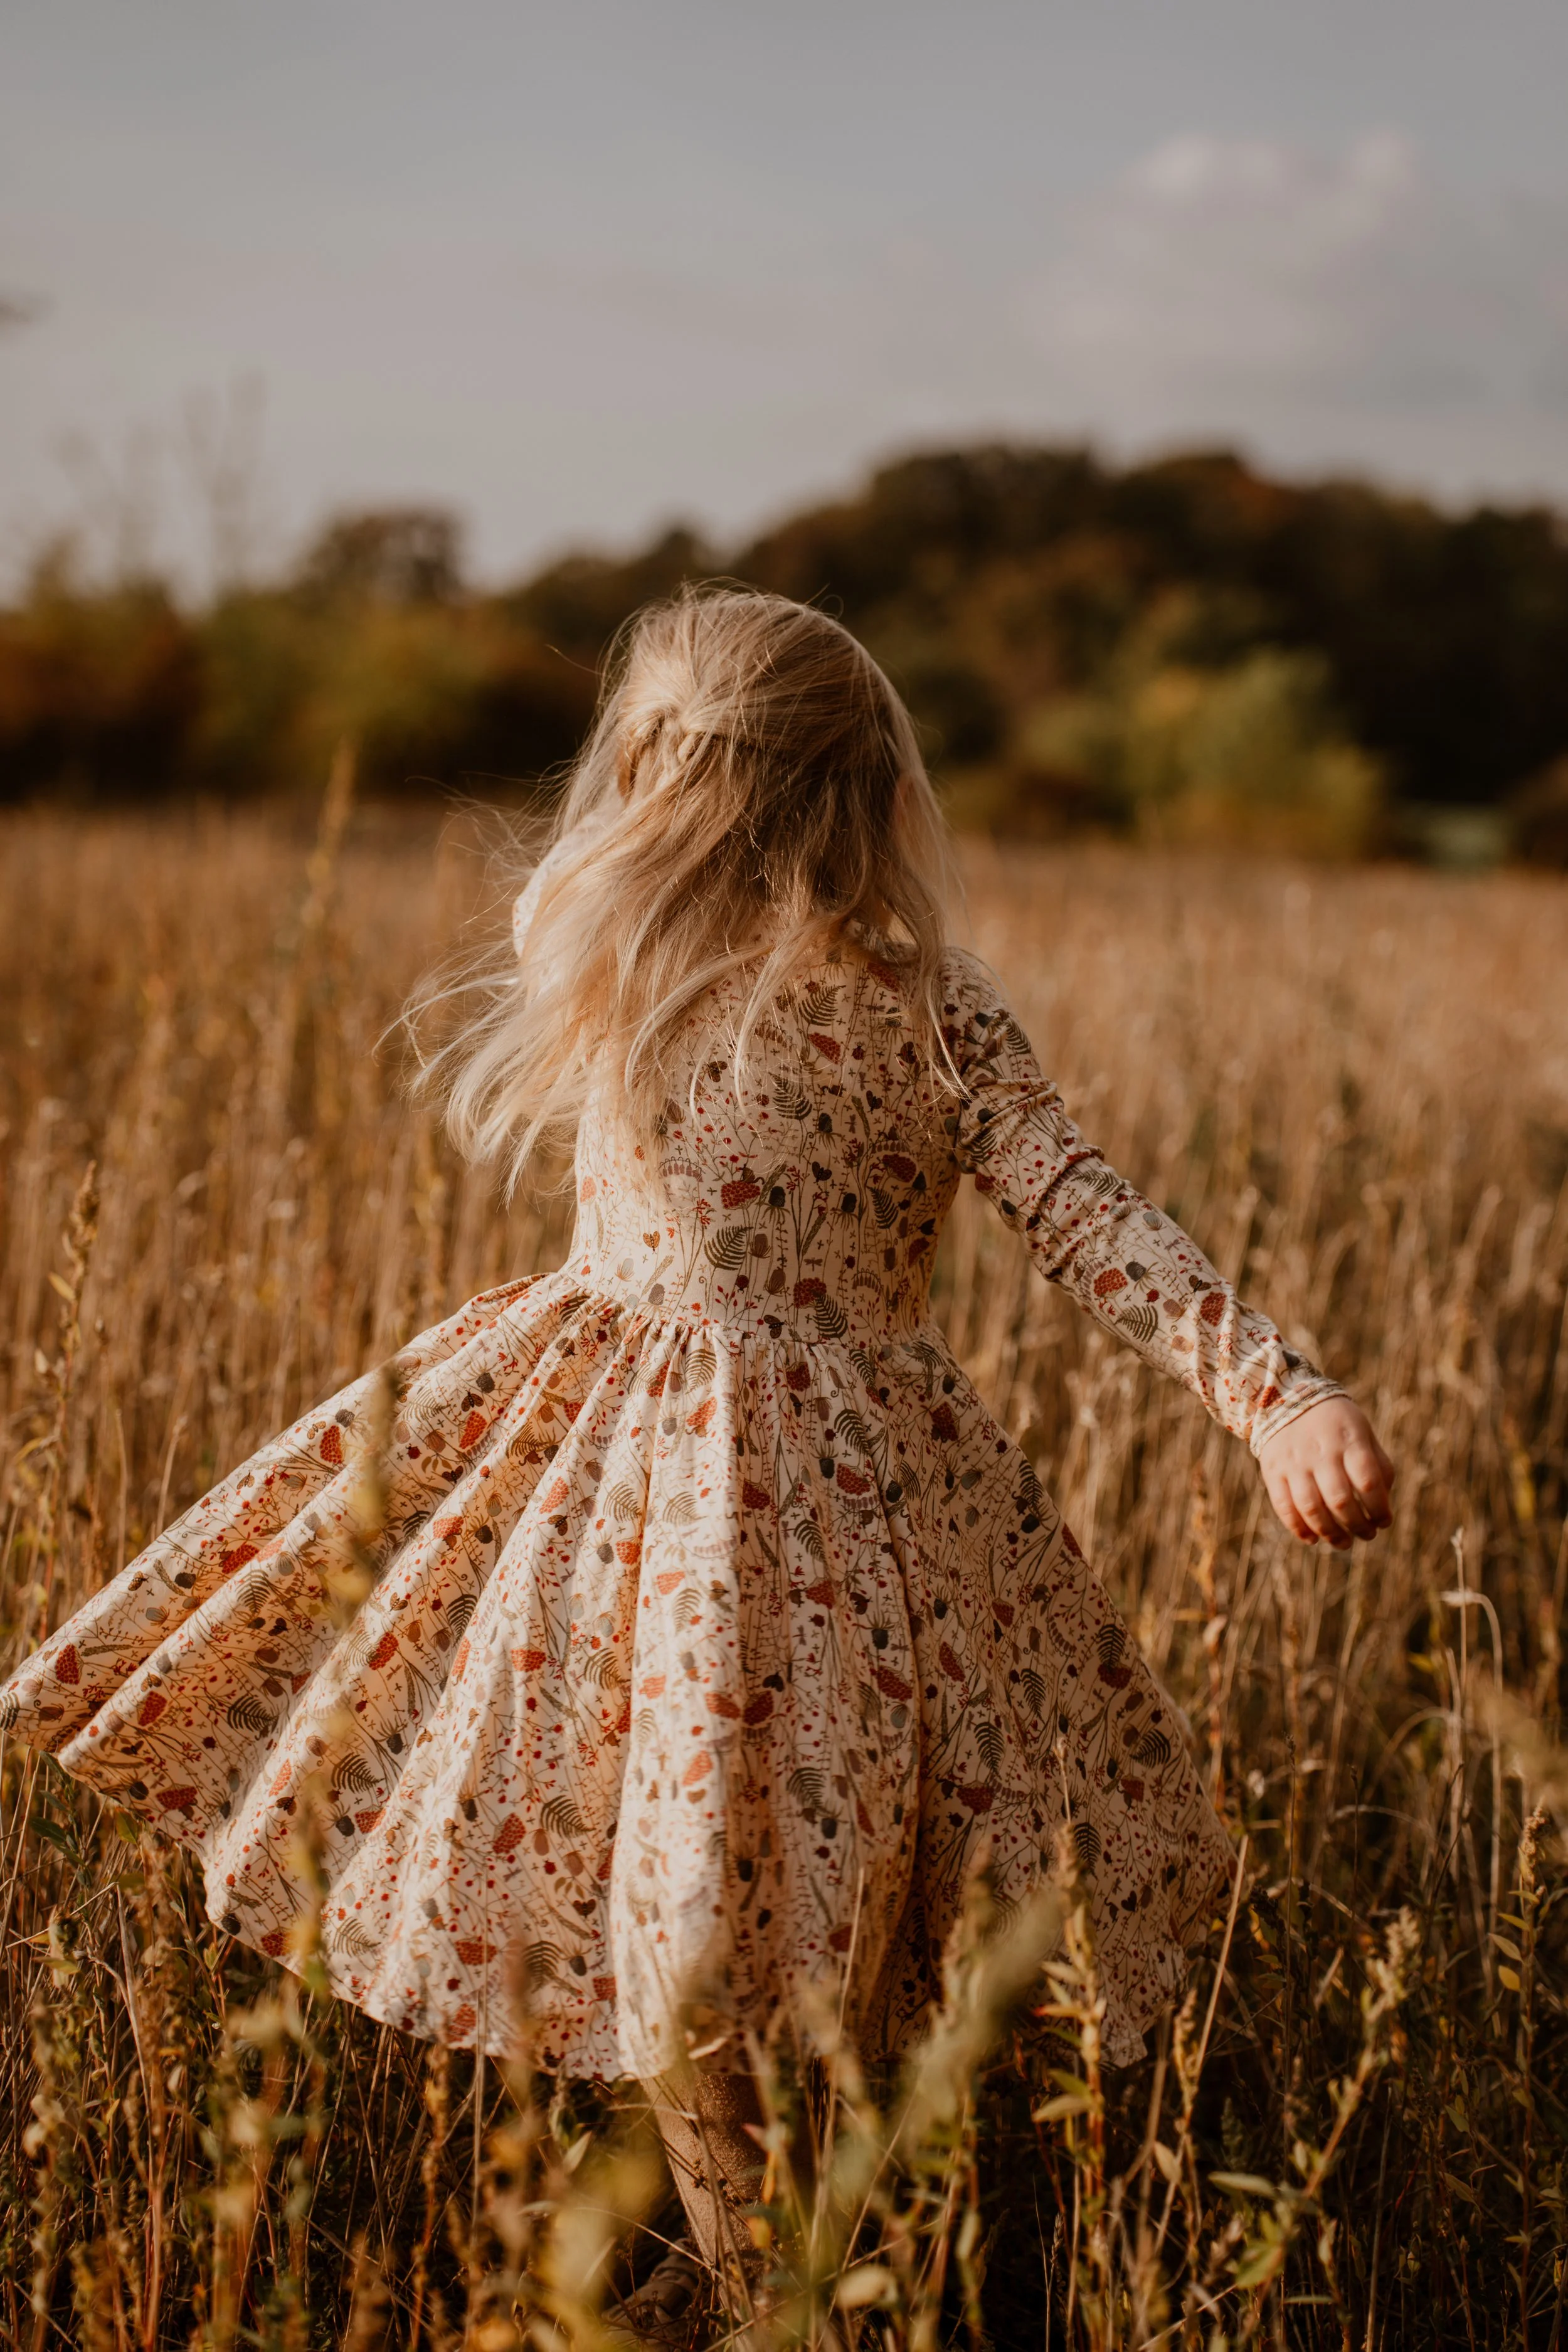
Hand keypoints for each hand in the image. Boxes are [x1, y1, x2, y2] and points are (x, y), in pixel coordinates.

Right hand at [1258, 1397, 1394, 1548]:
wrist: (1285, 1399)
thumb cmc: (1336, 1423)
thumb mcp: (1363, 1432)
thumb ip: (1377, 1464)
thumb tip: (1383, 1504)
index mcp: (1349, 1441)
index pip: (1368, 1483)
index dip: (1379, 1509)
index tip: (1384, 1522)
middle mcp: (1321, 1452)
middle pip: (1341, 1502)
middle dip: (1358, 1527)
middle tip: (1367, 1535)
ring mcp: (1294, 1463)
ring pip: (1312, 1509)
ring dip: (1331, 1534)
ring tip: (1344, 1543)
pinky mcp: (1273, 1472)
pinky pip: (1284, 1507)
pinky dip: (1299, 1529)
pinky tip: (1313, 1539)